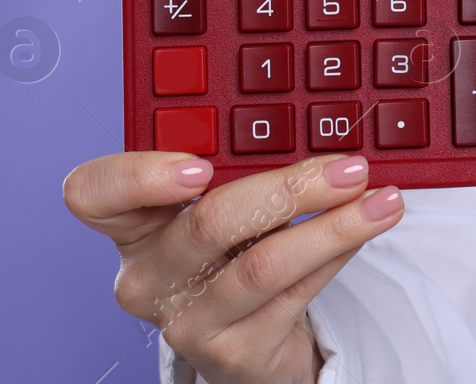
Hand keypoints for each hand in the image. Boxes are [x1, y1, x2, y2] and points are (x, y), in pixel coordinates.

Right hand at [63, 151, 402, 383]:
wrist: (250, 342)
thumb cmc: (233, 252)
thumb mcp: (223, 202)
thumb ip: (240, 163)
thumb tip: (313, 124)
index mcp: (132, 224)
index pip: (94, 193)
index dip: (139, 175)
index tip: (199, 165)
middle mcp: (147, 275)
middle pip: (209, 222)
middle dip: (291, 187)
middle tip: (348, 167)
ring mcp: (186, 320)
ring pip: (264, 264)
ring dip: (334, 225)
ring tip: (380, 201)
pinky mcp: (232, 352)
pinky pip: (295, 293)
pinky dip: (337, 253)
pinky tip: (363, 229)